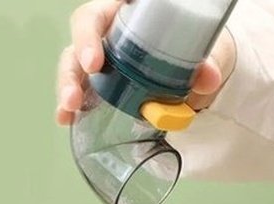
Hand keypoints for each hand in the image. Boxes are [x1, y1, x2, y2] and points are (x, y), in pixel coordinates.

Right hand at [56, 0, 235, 124]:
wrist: (195, 68)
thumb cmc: (192, 49)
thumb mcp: (200, 52)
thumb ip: (206, 63)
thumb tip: (208, 79)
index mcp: (128, 13)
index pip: (98, 14)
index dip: (89, 34)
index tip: (95, 62)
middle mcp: (110, 31)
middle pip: (80, 39)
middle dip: (74, 66)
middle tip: (76, 94)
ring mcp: (104, 56)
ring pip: (74, 63)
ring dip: (68, 86)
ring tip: (68, 109)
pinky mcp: (102, 80)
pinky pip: (82, 88)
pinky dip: (72, 105)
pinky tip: (65, 119)